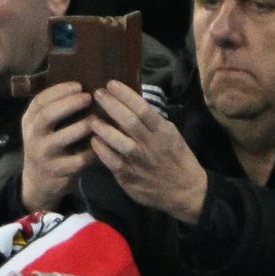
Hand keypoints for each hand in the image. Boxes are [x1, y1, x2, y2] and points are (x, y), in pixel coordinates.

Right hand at [20, 81, 96, 213]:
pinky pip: (77, 159)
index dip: (59, 91)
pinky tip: (102, 142)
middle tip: (89, 97)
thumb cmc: (49, 145)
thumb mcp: (43, 127)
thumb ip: (55, 108)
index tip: (78, 85)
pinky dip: (91, 150)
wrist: (39, 181)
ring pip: (62, 138)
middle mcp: (33, 136)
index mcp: (30, 121)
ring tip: (97, 119)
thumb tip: (84, 81)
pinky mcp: (57, 171)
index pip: (40, 101)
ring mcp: (44, 154)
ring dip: (82, 126)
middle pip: (47, 116)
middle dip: (70, 104)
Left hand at [89, 80, 208, 224]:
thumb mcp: (171, 136)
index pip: (143, 108)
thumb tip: (132, 105)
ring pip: (118, 140)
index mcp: (163, 130)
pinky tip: (93, 141)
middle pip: (128, 120)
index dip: (125, 95)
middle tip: (97, 94)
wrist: (184, 191)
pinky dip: (100, 149)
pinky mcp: (128, 176)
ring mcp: (138, 160)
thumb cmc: (176, 159)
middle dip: (111, 105)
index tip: (112, 84)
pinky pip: (110, 160)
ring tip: (91, 119)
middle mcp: (150, 143)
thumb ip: (152, 123)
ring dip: (102, 127)